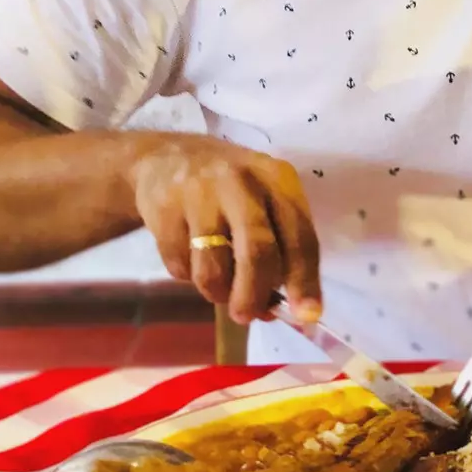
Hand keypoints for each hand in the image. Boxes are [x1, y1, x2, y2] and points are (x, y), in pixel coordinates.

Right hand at [129, 135, 321, 323]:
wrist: (164, 156)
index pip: (299, 235)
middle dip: (254, 295)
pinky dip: (186, 274)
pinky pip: (179, 265)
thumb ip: (278, 250)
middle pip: (257, 252)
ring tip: (215, 284)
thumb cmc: (228, 188)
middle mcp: (242, 182)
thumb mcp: (262, 202)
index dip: (305, 280)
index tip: (307, 316)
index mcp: (278, 180)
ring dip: (216, 291)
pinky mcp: (164, 209)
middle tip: (246, 316)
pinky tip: (189, 254)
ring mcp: (199, 194)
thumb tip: (280, 311)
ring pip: (213, 269)